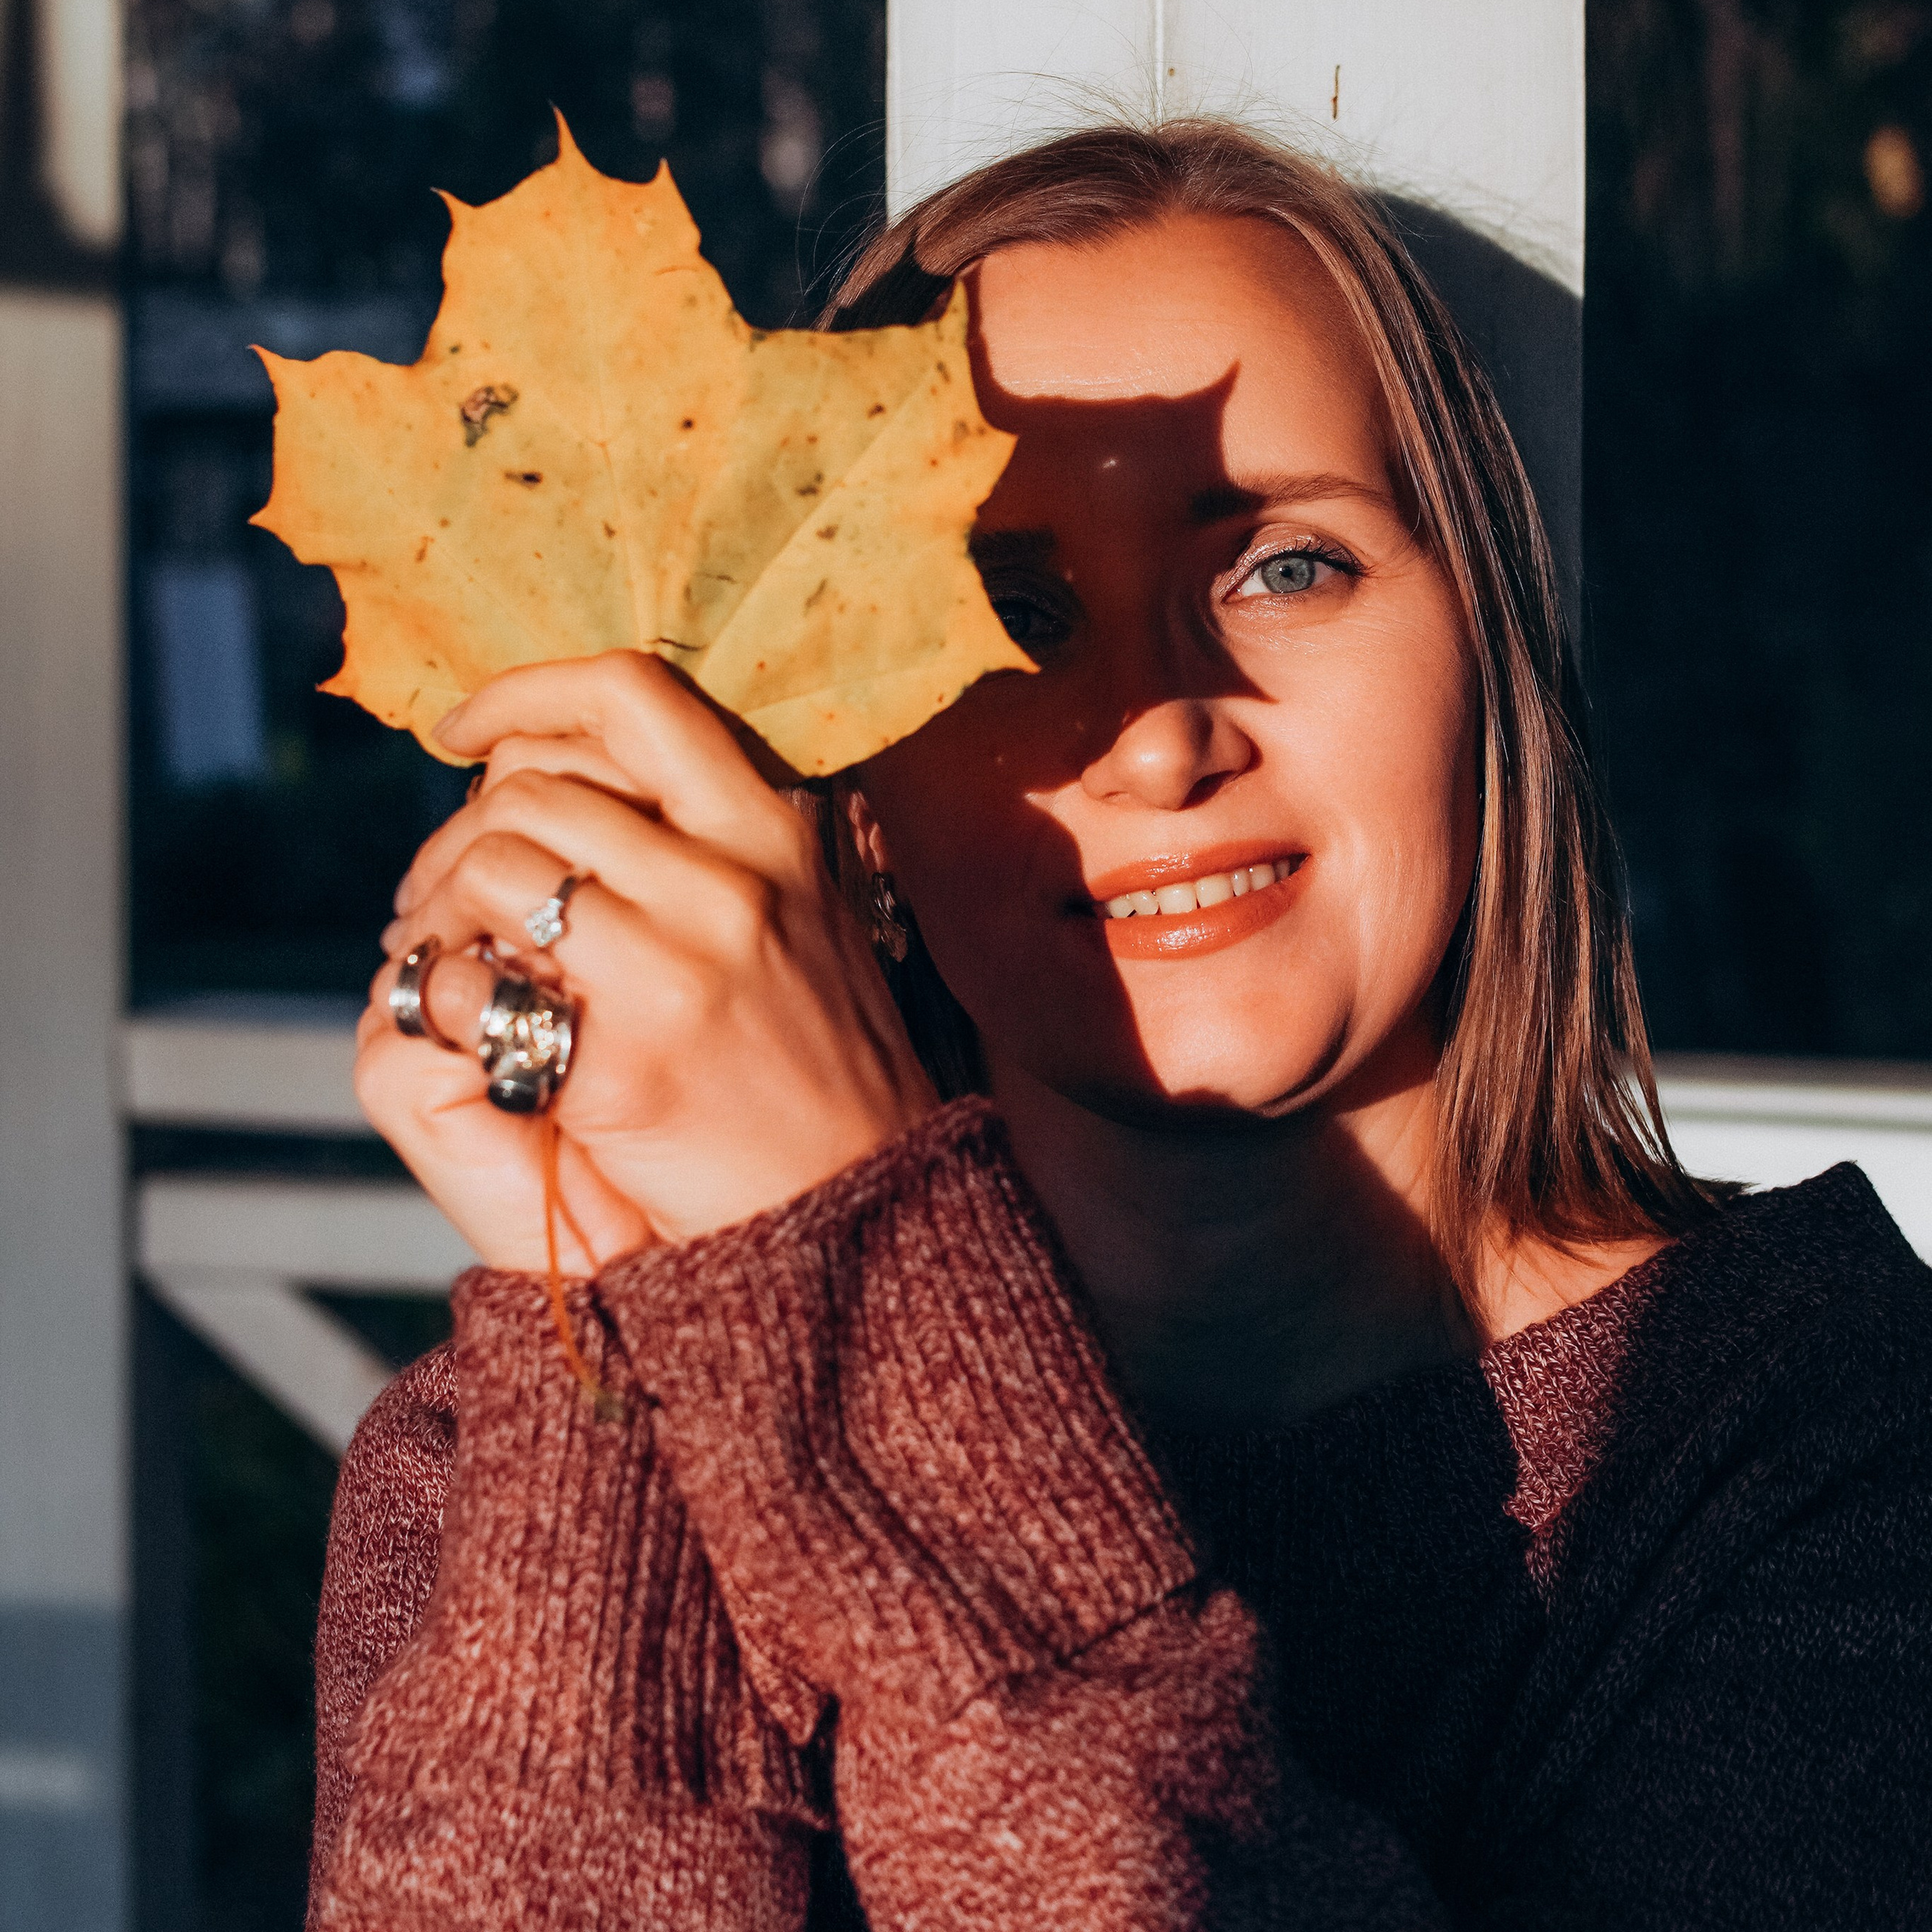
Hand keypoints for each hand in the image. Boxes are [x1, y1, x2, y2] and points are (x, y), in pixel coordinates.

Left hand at [357, 650, 936, 1262]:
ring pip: (493, 870)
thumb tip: (571, 780)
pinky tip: (460, 1021)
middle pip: (533, 790)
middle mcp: (730, 884)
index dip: (521, 693)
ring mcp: (677, 972)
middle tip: (433, 892)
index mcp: (774, 833)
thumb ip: (713, 839)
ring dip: (435, 909)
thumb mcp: (803, 915)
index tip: (464, 735)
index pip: (630, 695)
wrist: (861, 1209)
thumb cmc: (818, 1062)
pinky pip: (476, 989)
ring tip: (436, 952)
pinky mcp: (623, 1065)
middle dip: (454, 834)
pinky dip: (441, 994)